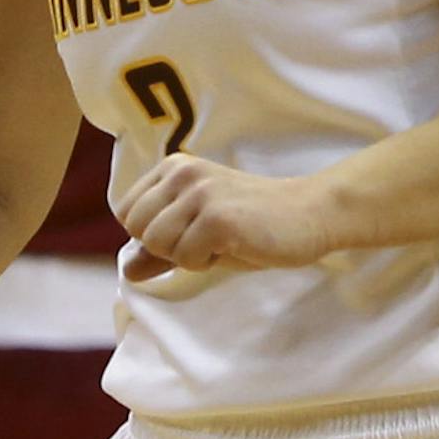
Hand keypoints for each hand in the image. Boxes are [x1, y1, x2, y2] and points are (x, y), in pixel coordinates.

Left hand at [118, 154, 335, 281]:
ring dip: (188, 256)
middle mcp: (181, 173)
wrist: (311, 214)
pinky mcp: (218, 218)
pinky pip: (185, 258)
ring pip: (157, 244)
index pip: (126, 212)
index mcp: (172, 168)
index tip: (191, 231)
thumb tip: (127, 270)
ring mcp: (200, 193)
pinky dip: (207, 264)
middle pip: (137, 228)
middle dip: (168, 247)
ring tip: (222, 242)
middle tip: (208, 239)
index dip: (153, 235)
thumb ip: (160, 248)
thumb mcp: (198, 230)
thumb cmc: (254, 224)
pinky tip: (236, 246)